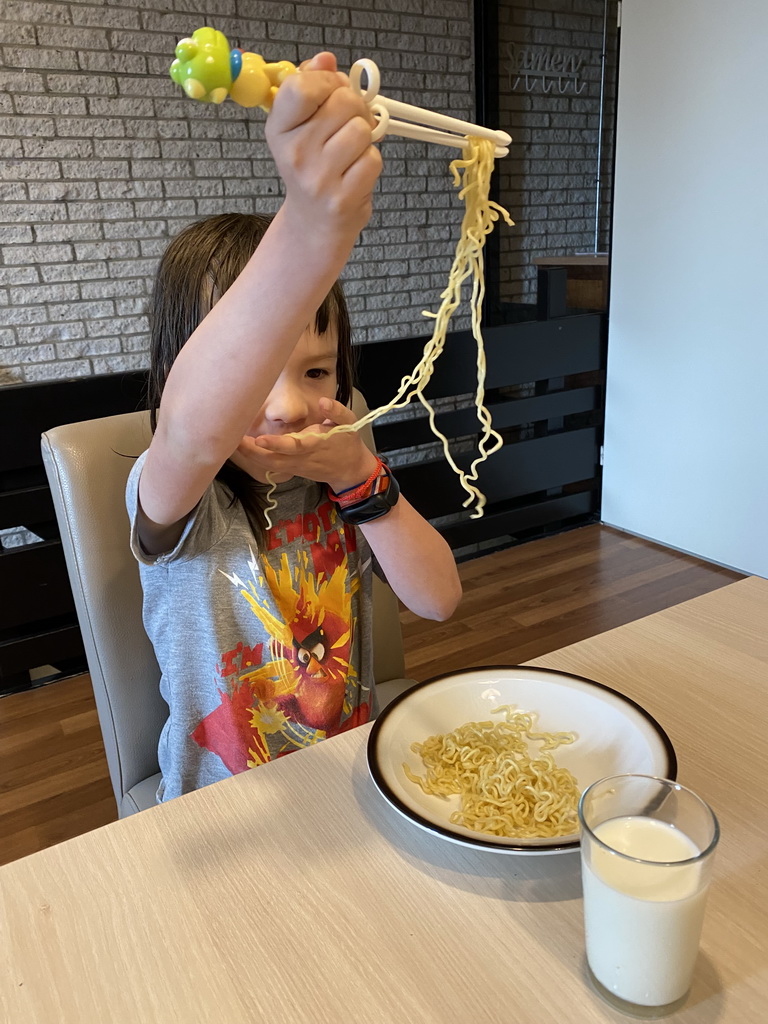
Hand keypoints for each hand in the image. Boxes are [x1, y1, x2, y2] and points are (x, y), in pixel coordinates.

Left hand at [233, 398, 379, 490]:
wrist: (349, 470)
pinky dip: (255, 458)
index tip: (260, 439)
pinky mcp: (290, 469)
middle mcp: (302, 458)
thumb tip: (323, 401)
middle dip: (252, 452)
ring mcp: (294, 466)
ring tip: (232, 441)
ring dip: (250, 455)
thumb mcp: (350, 424)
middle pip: (273, 459)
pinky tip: (242, 447)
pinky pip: (269, 465)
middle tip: (233, 439)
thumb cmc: (347, 443)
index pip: (293, 446)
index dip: (276, 444)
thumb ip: (337, 411)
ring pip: (269, 464)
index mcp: (315, 445)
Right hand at [265, 52, 381, 240]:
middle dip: (354, 108)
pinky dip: (370, 162)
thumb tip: (326, 59)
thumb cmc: (311, 168)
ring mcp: (319, 178)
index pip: (303, 86)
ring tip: (351, 151)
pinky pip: (373, 159)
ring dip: (364, 137)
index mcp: (278, 128)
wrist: (312, 223)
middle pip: (343, 102)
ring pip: (361, 129)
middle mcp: (295, 153)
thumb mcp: (300, 126)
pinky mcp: (343, 197)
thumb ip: (313, 86)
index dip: (328, 81)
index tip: (332, 92)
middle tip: (348, 125)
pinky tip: (355, 172)